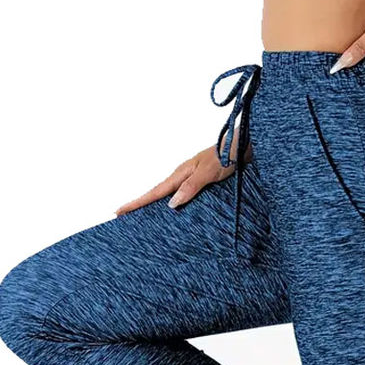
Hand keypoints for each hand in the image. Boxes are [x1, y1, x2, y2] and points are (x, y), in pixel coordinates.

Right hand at [115, 144, 238, 215]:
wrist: (246, 145)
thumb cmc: (228, 155)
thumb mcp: (208, 172)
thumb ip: (191, 187)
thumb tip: (171, 205)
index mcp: (181, 174)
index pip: (154, 192)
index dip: (136, 203)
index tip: (118, 212)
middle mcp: (184, 178)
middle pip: (157, 195)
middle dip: (140, 206)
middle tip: (123, 218)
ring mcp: (193, 181)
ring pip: (170, 197)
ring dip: (157, 207)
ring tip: (143, 219)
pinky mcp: (204, 185)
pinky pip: (185, 197)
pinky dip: (177, 206)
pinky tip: (176, 214)